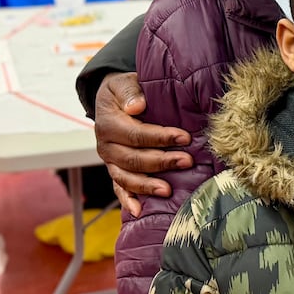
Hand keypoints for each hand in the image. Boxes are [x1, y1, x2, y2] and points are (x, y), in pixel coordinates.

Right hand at [94, 72, 192, 217]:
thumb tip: (137, 106)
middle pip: (134, 158)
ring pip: (126, 177)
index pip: (136, 134)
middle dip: (162, 162)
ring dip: (148, 185)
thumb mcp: (123, 82)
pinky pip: (119, 188)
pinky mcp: (114, 170)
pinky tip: (139, 211)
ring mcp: (109, 161)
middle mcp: (105, 145)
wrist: (111, 100)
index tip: (185, 138)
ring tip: (168, 190)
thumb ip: (130, 91)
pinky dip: (127, 200)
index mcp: (108, 123)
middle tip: (187, 161)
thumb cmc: (124, 91)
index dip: (161, 137)